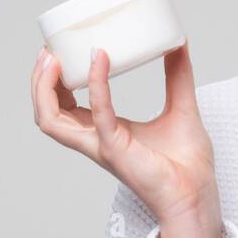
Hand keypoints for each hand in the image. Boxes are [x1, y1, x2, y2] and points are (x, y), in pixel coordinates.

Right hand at [31, 40, 221, 233]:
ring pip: (52, 120)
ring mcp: (102, 145)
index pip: (64, 107)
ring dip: (46, 89)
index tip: (58, 52)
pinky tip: (100, 60)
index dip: (53, 82)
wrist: (198, 195)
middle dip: (39, 83)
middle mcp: (96, 139)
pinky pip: (99, 113)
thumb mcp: (181, 106)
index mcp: (104, 131)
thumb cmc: (187, 163)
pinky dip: (96, 84)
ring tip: (53, 58)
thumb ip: (177, 75)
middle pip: (47, 113)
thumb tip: (179, 43)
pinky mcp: (117, 148)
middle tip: (47, 51)